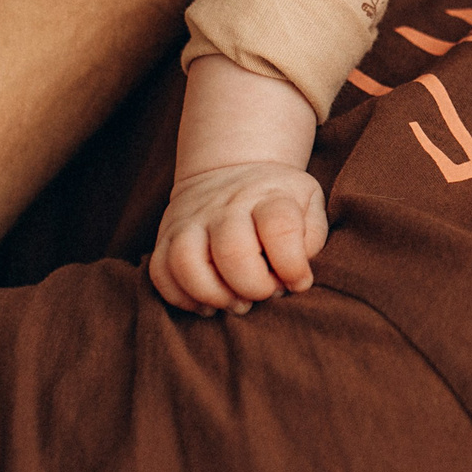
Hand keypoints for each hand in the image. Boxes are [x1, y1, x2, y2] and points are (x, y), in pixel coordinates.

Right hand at [147, 161, 328, 312]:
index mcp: (268, 196)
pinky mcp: (166, 236)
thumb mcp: (307, 202)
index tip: (299, 281)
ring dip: (212, 295)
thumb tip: (297, 278)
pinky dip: (181, 297)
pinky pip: (160, 272)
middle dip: (252, 286)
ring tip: (233, 303)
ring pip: (186, 262)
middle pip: (232, 250)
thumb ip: (311, 237)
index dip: (293, 264)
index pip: (279, 226)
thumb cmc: (276, 198)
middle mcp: (225, 206)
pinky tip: (206, 303)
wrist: (229, 168)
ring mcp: (191, 220)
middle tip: (263, 294)